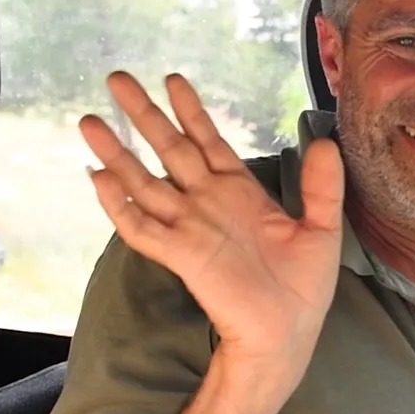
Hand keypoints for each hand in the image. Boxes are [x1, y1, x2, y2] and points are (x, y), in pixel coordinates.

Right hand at [81, 72, 344, 376]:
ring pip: (145, 182)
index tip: (173, 79)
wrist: (288, 334)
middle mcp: (208, 204)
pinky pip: (142, 227)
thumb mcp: (322, 229)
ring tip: (90, 122)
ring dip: (117, 153)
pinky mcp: (181, 255)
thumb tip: (323, 142)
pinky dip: (119, 205)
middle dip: (144, 115)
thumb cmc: (303, 288)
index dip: (190, 111)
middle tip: (118, 79)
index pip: (208, 141)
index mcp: (240, 192)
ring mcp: (190, 228)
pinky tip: (99, 179)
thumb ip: (322, 186)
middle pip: (169, 149)